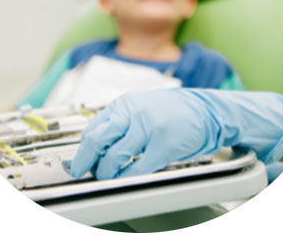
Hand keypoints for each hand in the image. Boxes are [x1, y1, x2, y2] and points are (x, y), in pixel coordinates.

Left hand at [69, 89, 282, 179]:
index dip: (82, 149)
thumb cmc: (171, 111)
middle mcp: (134, 112)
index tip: (77, 161)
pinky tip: (126, 178)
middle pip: (97, 140)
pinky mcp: (164, 144)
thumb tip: (96, 145)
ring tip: (108, 176)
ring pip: (114, 157)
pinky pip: (137, 169)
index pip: (94, 128)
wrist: (205, 110)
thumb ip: (119, 122)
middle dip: (84, 161)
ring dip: (107, 172)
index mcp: (125, 104)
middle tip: (81, 171)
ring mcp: (149, 127)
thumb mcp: (140, 107)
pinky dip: (127, 178)